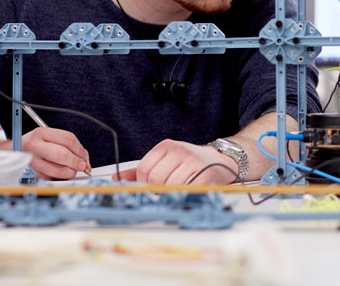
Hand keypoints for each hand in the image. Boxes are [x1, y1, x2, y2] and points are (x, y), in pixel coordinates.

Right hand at [18, 127, 90, 179]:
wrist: (10, 153)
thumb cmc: (34, 146)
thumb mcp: (47, 138)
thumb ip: (66, 145)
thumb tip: (84, 158)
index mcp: (41, 133)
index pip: (68, 139)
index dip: (80, 149)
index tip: (85, 157)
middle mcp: (34, 146)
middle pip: (63, 155)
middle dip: (76, 162)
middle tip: (82, 166)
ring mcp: (30, 161)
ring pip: (58, 170)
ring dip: (70, 172)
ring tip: (71, 171)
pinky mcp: (30, 174)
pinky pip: (51, 178)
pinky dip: (59, 178)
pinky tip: (59, 174)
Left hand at [114, 139, 237, 184]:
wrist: (223, 161)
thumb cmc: (191, 163)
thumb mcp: (166, 161)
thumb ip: (141, 171)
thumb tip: (116, 179)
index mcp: (166, 146)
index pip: (144, 168)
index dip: (145, 182)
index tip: (154, 186)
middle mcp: (179, 150)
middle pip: (155, 178)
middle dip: (158, 189)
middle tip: (169, 189)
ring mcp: (193, 161)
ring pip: (169, 186)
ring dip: (172, 193)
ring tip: (181, 188)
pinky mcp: (204, 173)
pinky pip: (186, 190)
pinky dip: (185, 194)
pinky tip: (190, 189)